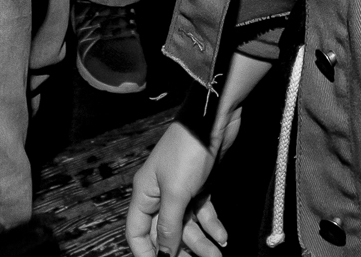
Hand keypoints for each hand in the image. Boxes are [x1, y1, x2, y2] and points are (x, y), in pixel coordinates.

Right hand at [127, 120, 228, 256]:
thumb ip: (170, 225)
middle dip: (182, 250)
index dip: (145, 252)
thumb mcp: (177, 192)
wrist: (215, 118)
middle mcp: (160, 193)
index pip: (137, 231)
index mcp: (144, 194)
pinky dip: (213, 223)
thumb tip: (164, 254)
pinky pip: (203, 210)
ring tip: (217, 256)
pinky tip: (223, 237)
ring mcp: (181, 188)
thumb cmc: (189, 150)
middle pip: (167, 231)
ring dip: (202, 241)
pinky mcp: (201, 182)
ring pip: (188, 223)